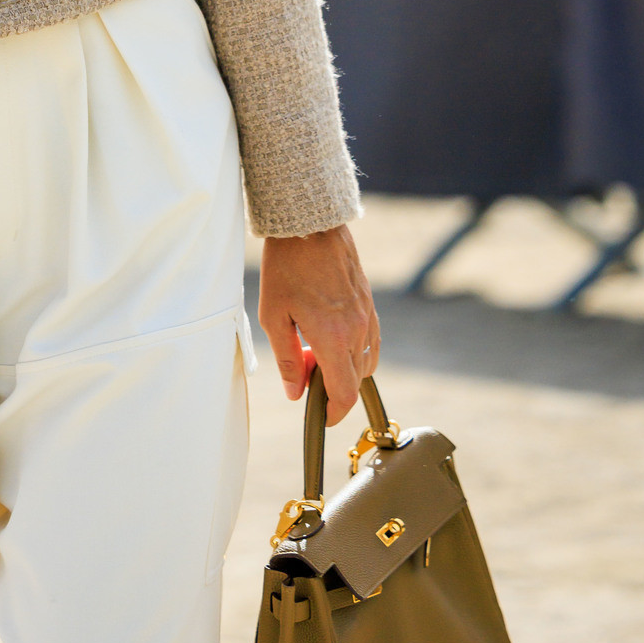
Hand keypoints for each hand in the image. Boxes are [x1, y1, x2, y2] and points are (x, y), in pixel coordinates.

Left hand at [259, 226, 379, 427]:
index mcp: (333, 338)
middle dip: (333, 389)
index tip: (320, 417)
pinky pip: (370, 341)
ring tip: (314, 351)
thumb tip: (295, 392)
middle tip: (305, 373)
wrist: (311, 225)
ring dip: (345, 368)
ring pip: (365, 362)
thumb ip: (286, 358)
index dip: (333, 413)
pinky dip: (354, 350)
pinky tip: (330, 336)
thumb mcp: (273, 315)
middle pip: (356, 381)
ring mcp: (367, 316)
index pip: (344, 393)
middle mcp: (357, 331)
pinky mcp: (369, 304)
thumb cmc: (286, 267)